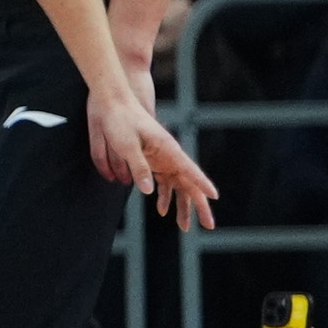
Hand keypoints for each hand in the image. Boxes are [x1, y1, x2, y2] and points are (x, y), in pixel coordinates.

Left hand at [88, 76, 218, 227]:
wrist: (112, 102)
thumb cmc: (121, 121)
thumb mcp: (127, 145)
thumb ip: (139, 167)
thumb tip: (149, 192)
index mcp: (168, 149)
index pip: (190, 171)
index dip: (202, 184)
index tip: (214, 197)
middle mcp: (169, 156)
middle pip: (188, 184)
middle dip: (197, 205)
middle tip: (208, 225)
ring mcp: (160, 158)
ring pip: (176, 186)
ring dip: (181, 205)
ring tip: (183, 225)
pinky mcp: (150, 160)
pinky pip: (162, 182)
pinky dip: (163, 195)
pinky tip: (161, 208)